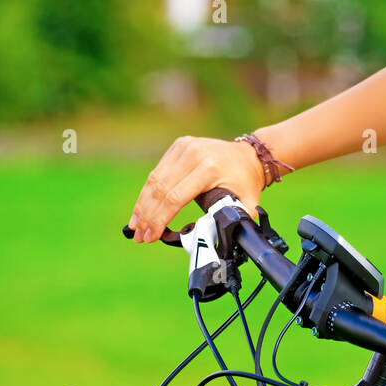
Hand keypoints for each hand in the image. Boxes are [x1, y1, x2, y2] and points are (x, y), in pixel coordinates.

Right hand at [127, 136, 265, 242]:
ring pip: (155, 180)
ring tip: (134, 226)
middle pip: (161, 190)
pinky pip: (158, 171)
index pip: (175, 198)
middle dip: (147, 216)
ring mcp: (184, 147)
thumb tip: (228, 239)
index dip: (160, 219)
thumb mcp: (248, 201)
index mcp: (209, 168)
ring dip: (142, 205)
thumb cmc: (246, 181)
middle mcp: (194, 154)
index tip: (151, 237)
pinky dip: (148, 191)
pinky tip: (141, 209)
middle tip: (138, 237)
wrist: (250, 154)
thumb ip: (238, 220)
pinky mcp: (179, 145)